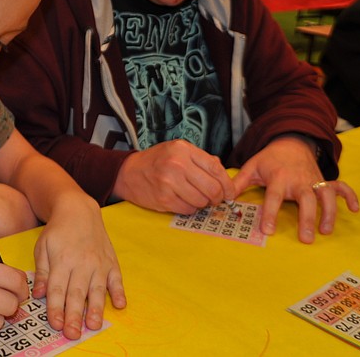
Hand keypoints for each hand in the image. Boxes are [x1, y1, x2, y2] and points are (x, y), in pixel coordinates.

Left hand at [31, 195, 125, 339]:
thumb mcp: (42, 247)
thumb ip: (42, 272)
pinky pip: (116, 279)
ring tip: (94, 325)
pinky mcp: (111, 262)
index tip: (55, 324)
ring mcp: (98, 263)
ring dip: (96, 309)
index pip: (57, 289)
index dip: (55, 308)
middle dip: (74, 315)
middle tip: (73, 333)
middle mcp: (81, 263)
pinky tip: (120, 304)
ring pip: (97, 289)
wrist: (79, 209)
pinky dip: (118, 291)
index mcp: (61, 260)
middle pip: (76, 293)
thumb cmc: (58, 231)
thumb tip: (38, 294)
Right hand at [113, 140, 234, 213]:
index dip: (227, 184)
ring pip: (201, 201)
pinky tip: (183, 200)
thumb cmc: (157, 161)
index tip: (230, 193)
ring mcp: (169, 182)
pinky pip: (188, 209)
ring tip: (194, 197)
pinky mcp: (163, 198)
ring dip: (202, 203)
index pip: (215, 168)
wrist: (129, 172)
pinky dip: (190, 208)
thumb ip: (202, 160)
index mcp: (184, 149)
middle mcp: (177, 164)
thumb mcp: (179, 151)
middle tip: (214, 199)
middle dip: (217, 197)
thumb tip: (224, 178)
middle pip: (212, 188)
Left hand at [232, 135, 358, 243]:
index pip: (274, 198)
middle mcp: (299, 180)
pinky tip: (355, 209)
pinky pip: (342, 187)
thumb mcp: (252, 167)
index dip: (270, 214)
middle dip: (307, 219)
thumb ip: (238, 183)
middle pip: (306, 200)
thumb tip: (223, 199)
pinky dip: (350, 196)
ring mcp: (314, 181)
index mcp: (279, 178)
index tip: (268, 230)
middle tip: (307, 238)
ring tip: (327, 230)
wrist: (291, 142)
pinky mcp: (324, 181)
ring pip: (326, 196)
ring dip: (329, 212)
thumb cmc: (270, 159)